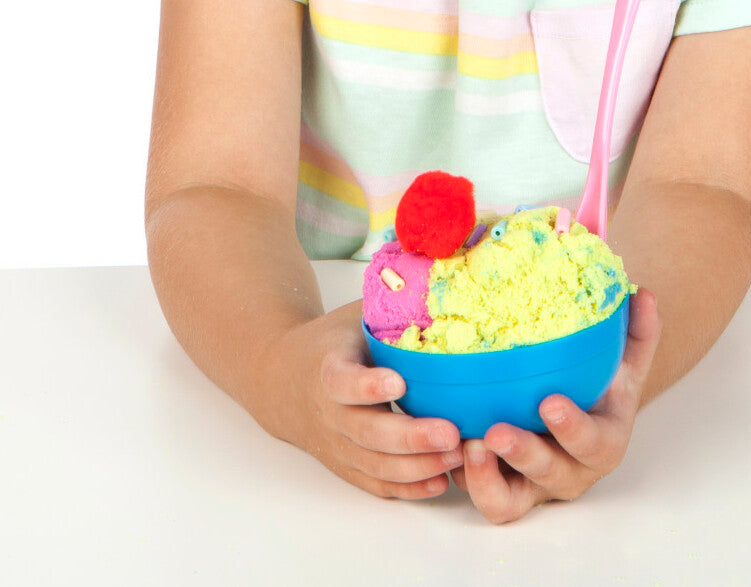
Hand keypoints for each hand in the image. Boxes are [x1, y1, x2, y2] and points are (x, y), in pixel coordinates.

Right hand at [256, 298, 463, 499]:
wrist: (280, 380)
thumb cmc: (331, 342)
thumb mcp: (353, 315)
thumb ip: (389, 305)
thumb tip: (438, 274)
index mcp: (326, 369)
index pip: (342, 381)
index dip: (367, 385)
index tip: (399, 382)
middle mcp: (328, 414)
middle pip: (367, 433)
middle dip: (410, 437)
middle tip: (451, 433)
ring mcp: (336, 444)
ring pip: (376, 465)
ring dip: (418, 466)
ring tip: (458, 456)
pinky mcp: (346, 465)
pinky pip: (376, 484)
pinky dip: (407, 487)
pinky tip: (439, 482)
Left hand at [451, 288, 660, 523]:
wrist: (577, 426)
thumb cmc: (599, 393)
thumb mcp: (622, 367)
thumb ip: (638, 334)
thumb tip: (645, 294)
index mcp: (602, 443)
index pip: (593, 443)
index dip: (572, 429)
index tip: (550, 403)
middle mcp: (568, 473)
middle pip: (549, 474)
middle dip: (523, 454)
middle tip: (496, 431)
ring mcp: (533, 488)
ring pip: (509, 502)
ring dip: (485, 479)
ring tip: (468, 444)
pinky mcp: (501, 493)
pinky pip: (482, 497)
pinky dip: (466, 478)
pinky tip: (451, 446)